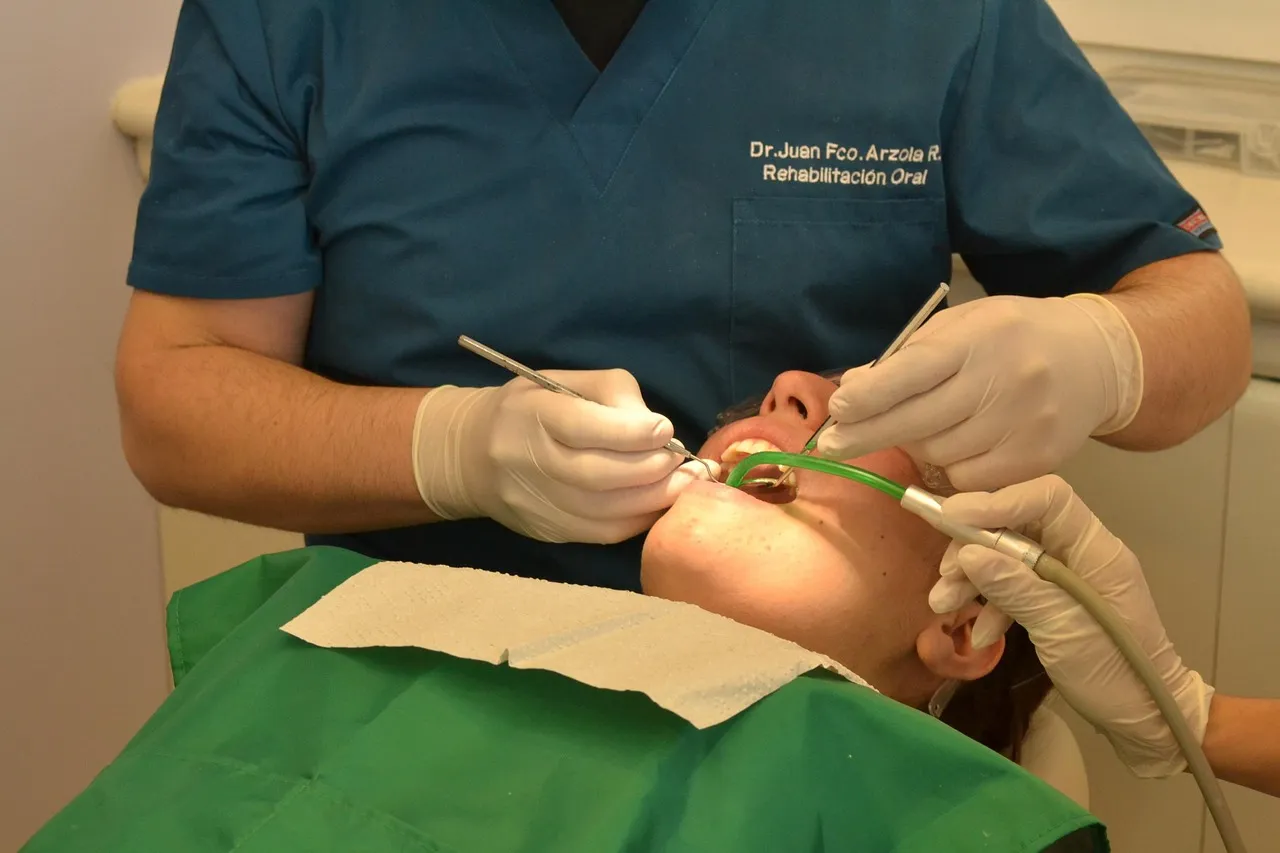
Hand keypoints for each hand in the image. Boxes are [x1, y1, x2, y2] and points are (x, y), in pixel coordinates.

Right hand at [412, 370, 716, 543]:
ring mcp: (534, 502)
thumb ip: (614, 395)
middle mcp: (527, 460)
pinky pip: (600, 534)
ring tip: (683, 484)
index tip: (666, 430)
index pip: (583, 427)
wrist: (474, 454)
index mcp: (531, 413)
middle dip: (651, 470)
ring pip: (603, 511)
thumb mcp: (566, 383)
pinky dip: (637, 521)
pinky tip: (656, 505)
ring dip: (653, 500)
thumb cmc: (534, 409)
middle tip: (685, 464)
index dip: (632, 432)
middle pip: (597, 475)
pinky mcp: (545, 531)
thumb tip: (658, 429)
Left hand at [816, 294, 1143, 489]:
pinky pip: (968, 479)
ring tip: (919, 428)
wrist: (1094, 358)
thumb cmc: (1010, 337)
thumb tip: (852, 389)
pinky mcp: (1037, 460)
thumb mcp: (961, 328)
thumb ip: (907, 358)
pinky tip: (955, 446)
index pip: (915, 371)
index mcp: (980, 338)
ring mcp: (1024, 424)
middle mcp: (1005, 380)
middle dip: (868, 434)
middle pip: (920, 421)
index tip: (839, 409)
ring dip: (915, 447)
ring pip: (940, 454)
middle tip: (833, 445)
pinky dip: (950, 468)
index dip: (872, 395)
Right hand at [928, 475, 1213, 777]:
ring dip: (971, 577)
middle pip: (1017, 525)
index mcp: (1096, 550)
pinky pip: (1012, 586)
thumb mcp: (1064, 631)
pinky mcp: (1053, 601)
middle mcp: (1079, 553)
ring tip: (943, 605)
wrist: (1147, 722)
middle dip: (973, 546)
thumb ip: (1018, 589)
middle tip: (944, 575)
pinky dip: (989, 605)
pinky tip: (978, 634)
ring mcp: (1065, 577)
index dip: (997, 502)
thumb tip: (969, 554)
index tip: (951, 519)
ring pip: (1007, 556)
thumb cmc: (1118, 674)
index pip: (1046, 498)